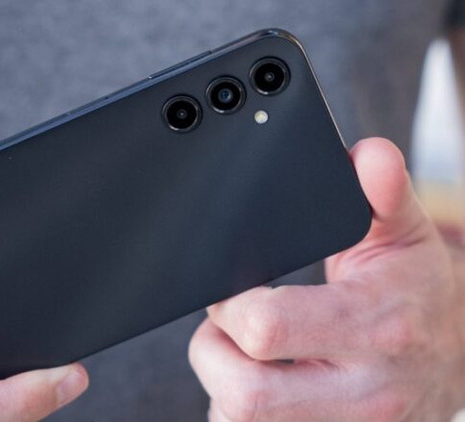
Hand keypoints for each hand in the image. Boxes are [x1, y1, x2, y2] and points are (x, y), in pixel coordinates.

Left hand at [189, 138, 464, 420]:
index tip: (232, 291)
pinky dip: (242, 418)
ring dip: (223, 389)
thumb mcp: (405, 237)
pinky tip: (264, 386)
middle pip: (243, 394)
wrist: (459, 359)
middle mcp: (364, 394)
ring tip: (248, 358)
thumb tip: (369, 155)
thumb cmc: (419, 295)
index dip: (229, 306)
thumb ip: (382, 195)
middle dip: (213, 355)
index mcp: (375, 328)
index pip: (266, 328)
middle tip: (226, 329)